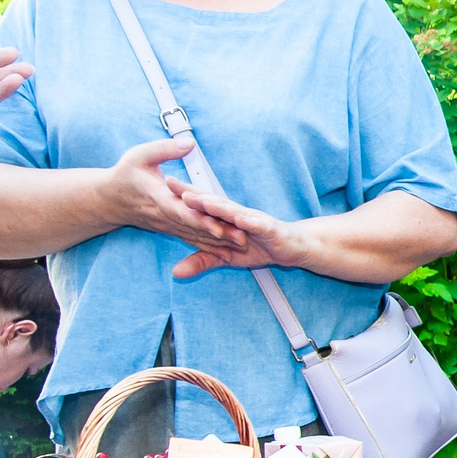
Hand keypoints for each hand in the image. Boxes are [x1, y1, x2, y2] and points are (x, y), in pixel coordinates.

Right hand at [103, 136, 248, 251]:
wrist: (107, 200)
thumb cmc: (124, 175)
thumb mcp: (139, 155)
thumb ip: (165, 149)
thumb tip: (190, 143)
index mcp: (158, 197)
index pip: (181, 210)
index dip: (200, 219)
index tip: (218, 225)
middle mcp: (164, 215)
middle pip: (194, 227)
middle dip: (218, 233)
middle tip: (241, 238)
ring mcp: (167, 224)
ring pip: (195, 235)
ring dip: (218, 242)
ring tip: (242, 244)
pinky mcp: (171, 228)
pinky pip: (191, 238)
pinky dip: (208, 245)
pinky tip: (227, 250)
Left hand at [165, 184, 312, 277]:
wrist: (293, 247)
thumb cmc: (260, 247)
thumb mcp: (226, 258)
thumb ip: (201, 261)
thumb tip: (175, 272)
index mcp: (225, 218)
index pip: (202, 204)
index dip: (184, 194)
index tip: (163, 184)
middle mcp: (237, 214)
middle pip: (213, 202)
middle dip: (193, 195)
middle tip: (172, 185)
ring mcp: (254, 220)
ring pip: (233, 211)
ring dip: (217, 206)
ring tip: (201, 201)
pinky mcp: (270, 229)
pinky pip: (259, 225)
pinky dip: (250, 222)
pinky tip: (240, 219)